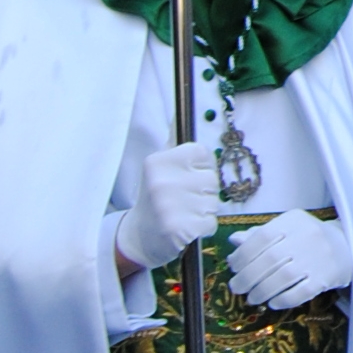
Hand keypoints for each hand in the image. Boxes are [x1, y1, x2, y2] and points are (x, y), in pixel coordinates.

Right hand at [116, 137, 224, 273]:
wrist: (139, 237)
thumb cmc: (157, 199)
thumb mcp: (160, 169)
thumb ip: (177, 150)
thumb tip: (180, 115)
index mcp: (158, 161)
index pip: (203, 153)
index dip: (202, 167)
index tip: (189, 177)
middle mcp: (162, 181)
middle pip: (212, 179)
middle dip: (205, 191)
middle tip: (184, 200)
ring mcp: (170, 206)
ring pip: (214, 202)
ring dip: (205, 210)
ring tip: (184, 213)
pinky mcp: (179, 229)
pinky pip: (211, 222)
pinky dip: (204, 228)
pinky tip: (187, 227)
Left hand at [226, 211, 352, 310]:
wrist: (347, 246)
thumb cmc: (309, 237)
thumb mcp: (286, 228)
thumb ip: (260, 235)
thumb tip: (234, 240)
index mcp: (293, 221)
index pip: (262, 237)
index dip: (243, 254)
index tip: (233, 267)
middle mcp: (306, 237)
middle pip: (269, 260)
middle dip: (247, 277)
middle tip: (236, 287)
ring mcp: (317, 258)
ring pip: (282, 278)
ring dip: (261, 291)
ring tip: (252, 298)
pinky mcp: (325, 278)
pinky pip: (300, 293)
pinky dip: (282, 299)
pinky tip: (273, 302)